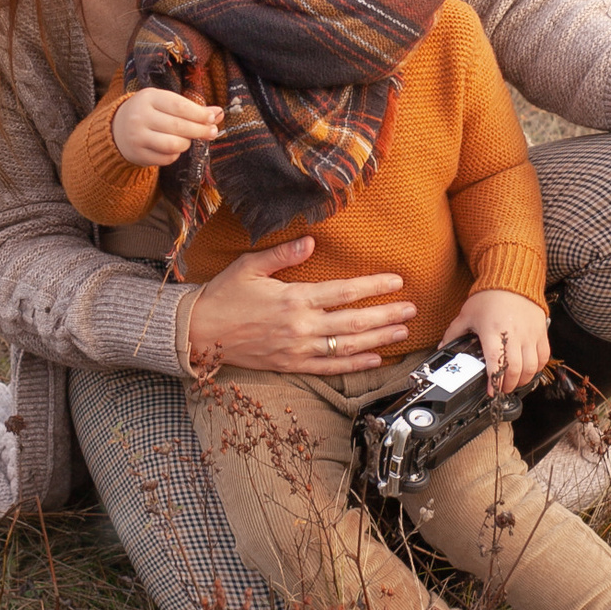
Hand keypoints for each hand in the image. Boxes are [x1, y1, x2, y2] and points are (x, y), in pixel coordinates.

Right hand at [111, 87, 220, 167]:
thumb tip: (219, 112)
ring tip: (188, 139)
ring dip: (187, 143)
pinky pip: (166, 158)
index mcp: (148, 98)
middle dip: (199, 130)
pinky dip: (175, 154)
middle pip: (178, 126)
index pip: (179, 106)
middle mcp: (140, 116)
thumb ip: (191, 108)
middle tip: (212, 132)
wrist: (117, 128)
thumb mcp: (166, 103)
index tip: (212, 118)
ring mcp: (137, 137)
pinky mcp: (138, 154)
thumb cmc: (150, 112)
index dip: (199, 114)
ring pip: (173, 145)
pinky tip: (174, 148)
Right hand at [186, 237, 415, 374]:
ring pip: (348, 346)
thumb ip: (283, 255)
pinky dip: (355, 366)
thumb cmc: (222, 296)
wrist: (199, 333)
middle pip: (354, 321)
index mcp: (294, 299)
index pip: (344, 291)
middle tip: (411, 309)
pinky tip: (375, 360)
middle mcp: (301, 326)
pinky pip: (330, 368)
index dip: (374, 286)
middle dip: (387, 314)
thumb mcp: (250, 267)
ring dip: (379, 339)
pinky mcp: (291, 365)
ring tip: (402, 331)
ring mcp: (298, 349)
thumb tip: (311, 241)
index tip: (396, 281)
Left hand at [443, 287, 549, 394]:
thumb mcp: (467, 314)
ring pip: (531, 366)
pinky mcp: (541, 332)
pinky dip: (537, 368)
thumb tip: (442, 347)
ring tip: (513, 382)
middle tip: (501, 389)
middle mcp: (513, 334)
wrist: (511, 280)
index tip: (491, 391)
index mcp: (493, 331)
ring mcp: (530, 334)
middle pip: (515, 369)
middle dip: (508, 385)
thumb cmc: (489, 297)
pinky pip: (543, 356)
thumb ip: (454, 333)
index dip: (494, 381)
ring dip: (522, 380)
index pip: (496, 361)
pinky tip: (528, 371)